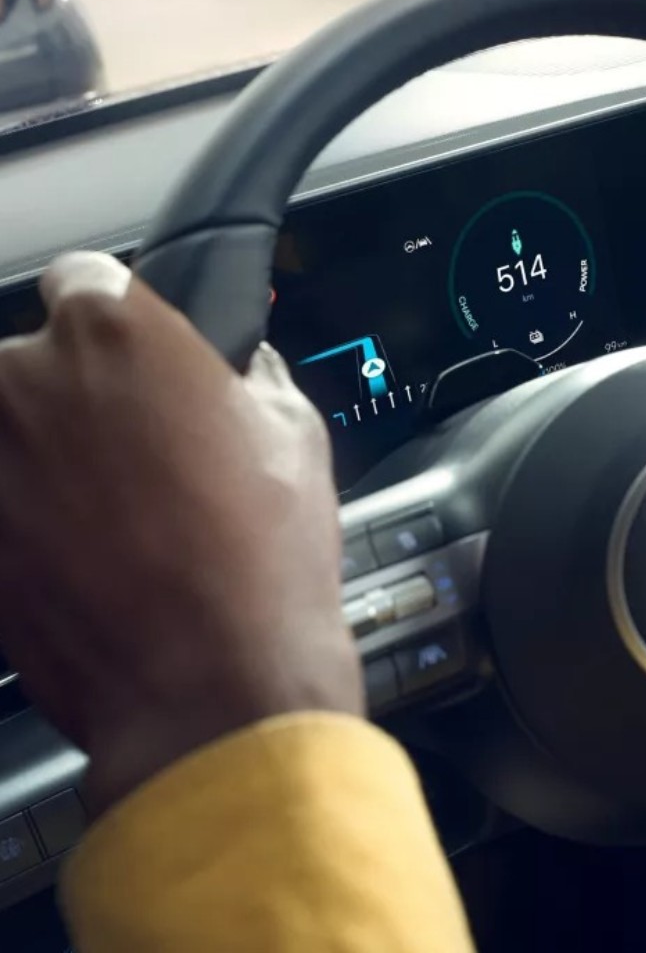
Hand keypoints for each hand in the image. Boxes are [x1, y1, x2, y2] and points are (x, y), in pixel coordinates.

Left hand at [0, 253, 361, 813]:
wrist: (212, 687)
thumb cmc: (265, 552)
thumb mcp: (295, 433)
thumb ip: (247, 372)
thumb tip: (234, 367)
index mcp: (112, 332)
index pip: (85, 280)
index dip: (121, 322)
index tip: (137, 360)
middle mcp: (20, 380)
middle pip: (34, 362)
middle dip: (78, 395)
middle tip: (138, 455)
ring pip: (10, 435)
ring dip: (45, 458)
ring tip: (111, 520)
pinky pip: (2, 501)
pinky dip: (25, 519)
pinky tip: (85, 560)